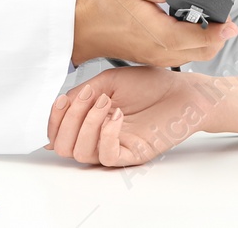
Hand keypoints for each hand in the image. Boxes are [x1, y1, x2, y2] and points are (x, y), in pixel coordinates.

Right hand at [46, 67, 216, 165]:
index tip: (64, 99)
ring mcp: (115, 146)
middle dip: (68, 120)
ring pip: (81, 153)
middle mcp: (99, 137)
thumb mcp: (109, 80)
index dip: (54, 119)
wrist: (183, 90)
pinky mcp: (132, 153)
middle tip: (88, 97)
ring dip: (88, 124)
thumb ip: (83, 93)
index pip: (58, 132)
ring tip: (106, 102)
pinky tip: (117, 116)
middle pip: (63, 147)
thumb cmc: (150, 84)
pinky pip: (106, 156)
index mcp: (91, 120)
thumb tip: (61, 105)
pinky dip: (105, 134)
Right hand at [72, 0, 237, 66]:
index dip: (216, 31)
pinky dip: (196, 45)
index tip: (231, 23)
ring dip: (208, 41)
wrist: (81, 25)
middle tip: (225, 16)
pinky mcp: (154, 58)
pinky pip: (183, 56)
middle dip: (218, 35)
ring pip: (195, 55)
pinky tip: (194, 28)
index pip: (194, 38)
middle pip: (202, 51)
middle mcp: (157, 49)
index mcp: (153, 31)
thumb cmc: (100, 1)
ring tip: (213, 20)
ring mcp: (156, 57)